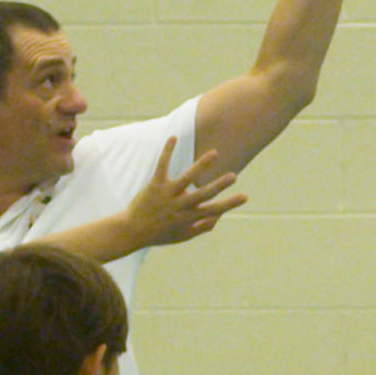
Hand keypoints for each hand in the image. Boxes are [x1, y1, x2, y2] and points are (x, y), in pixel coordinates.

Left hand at [126, 138, 247, 246]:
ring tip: (214, 153)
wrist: (130, 231)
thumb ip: (201, 228)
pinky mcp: (154, 185)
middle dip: (219, 185)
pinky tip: (174, 137)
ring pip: (186, 177)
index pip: (213, 210)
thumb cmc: (158, 234)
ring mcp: (166, 194)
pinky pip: (162, 165)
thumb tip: (218, 218)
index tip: (245, 196)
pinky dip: (167, 151)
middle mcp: (179, 205)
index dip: (229, 204)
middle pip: (203, 194)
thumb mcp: (181, 236)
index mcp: (188, 217)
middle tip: (234, 175)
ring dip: (201, 165)